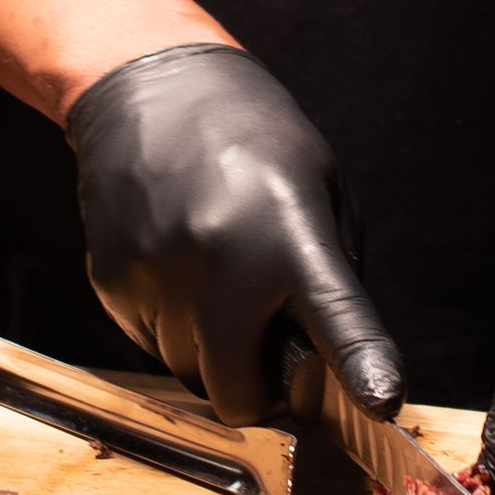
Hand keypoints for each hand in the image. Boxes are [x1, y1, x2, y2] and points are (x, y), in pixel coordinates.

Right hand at [67, 44, 402, 424]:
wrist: (150, 91)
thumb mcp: (321, 189)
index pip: (336, 318)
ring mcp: (158, 277)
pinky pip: (151, 345)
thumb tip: (332, 363)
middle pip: (237, 392)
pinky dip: (172, 328)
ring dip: (211, 356)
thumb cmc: (253, 140)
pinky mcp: (113, 283)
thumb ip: (332, 277)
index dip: (362, 367)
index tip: (381, 403)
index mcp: (291, 234)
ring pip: (190, 375)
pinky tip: (180, 269)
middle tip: (270, 360)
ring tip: (217, 284)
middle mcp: (222, 263)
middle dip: (258, 393)